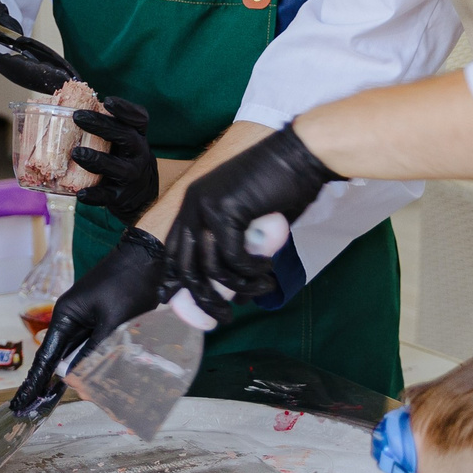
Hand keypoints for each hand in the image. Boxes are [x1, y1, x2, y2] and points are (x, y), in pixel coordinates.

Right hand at [7, 226, 170, 413]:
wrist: (147, 257)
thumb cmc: (127, 284)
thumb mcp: (111, 322)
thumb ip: (95, 352)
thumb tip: (78, 380)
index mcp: (65, 316)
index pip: (46, 356)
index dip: (35, 381)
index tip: (22, 402)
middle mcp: (71, 318)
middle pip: (59, 357)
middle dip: (54, 382)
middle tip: (40, 406)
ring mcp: (86, 319)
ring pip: (77, 354)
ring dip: (76, 374)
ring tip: (70, 397)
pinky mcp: (102, 320)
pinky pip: (91, 347)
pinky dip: (91, 362)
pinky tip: (93, 378)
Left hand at [70, 98, 156, 220]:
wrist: (141, 194)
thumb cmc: (122, 158)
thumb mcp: (121, 140)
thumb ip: (103, 127)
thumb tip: (62, 108)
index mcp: (137, 136)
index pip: (138, 118)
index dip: (125, 109)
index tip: (108, 101)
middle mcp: (139, 154)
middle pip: (126, 137)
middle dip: (102, 126)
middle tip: (78, 117)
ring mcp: (132, 176)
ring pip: (119, 168)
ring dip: (97, 160)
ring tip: (77, 153)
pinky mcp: (121, 197)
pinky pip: (108, 196)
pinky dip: (94, 195)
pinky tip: (80, 193)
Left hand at [166, 126, 334, 307]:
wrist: (301, 154)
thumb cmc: (282, 186)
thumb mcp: (251, 221)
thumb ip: (236, 249)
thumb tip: (232, 291)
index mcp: (194, 202)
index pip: (174, 249)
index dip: (172, 278)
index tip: (171, 301)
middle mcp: (193, 203)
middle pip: (186, 265)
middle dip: (203, 299)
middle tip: (223, 317)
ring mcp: (206, 205)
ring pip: (211, 267)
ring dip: (239, 287)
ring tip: (262, 289)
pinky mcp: (226, 210)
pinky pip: (234, 258)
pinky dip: (252, 271)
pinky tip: (268, 269)